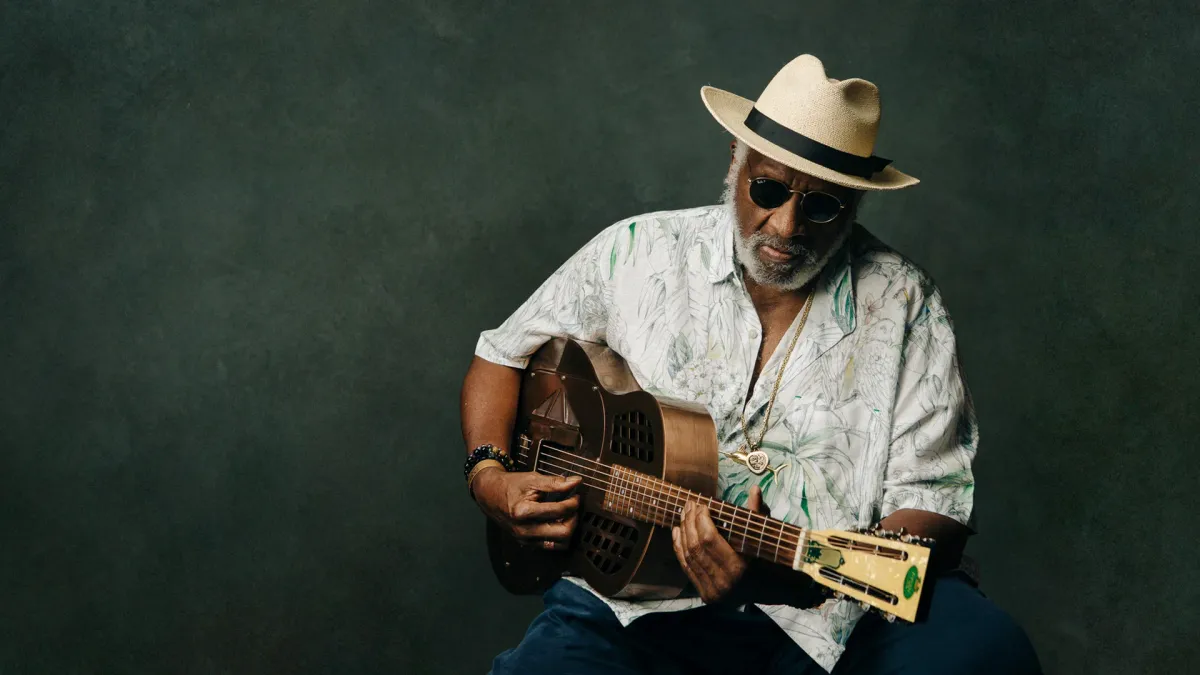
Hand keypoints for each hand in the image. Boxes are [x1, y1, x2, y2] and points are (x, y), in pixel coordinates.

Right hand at [473, 468, 581, 550]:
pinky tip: (557, 522)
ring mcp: (525, 539)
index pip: (560, 511)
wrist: (489, 495)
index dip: (573, 502)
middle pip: (563, 533)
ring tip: (566, 515)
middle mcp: (524, 529)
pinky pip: (550, 546)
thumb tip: (575, 482)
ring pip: (559, 544)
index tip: (575, 495)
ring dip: (568, 530)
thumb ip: (555, 482)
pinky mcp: (526, 544)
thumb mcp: (532, 479)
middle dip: (573, 519)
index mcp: (524, 512)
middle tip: (573, 507)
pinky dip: (558, 536)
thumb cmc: (510, 486)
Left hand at [671, 485, 769, 603]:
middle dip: (690, 522)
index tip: (701, 505)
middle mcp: (723, 582)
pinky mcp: (705, 594)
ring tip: (684, 514)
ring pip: (689, 556)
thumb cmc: (764, 560)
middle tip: (689, 505)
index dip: (701, 519)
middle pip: (696, 546)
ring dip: (683, 532)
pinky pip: (686, 567)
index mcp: (738, 568)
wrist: (766, 591)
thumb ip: (756, 513)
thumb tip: (755, 488)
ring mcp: (712, 590)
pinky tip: (677, 531)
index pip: (709, 538)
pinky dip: (679, 548)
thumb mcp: (761, 537)